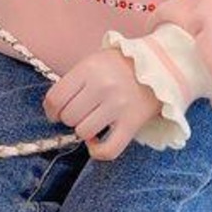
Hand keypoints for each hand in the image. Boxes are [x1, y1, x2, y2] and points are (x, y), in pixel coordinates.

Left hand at [43, 48, 161, 160]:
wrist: (161, 65)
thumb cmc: (121, 64)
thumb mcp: (94, 61)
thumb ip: (74, 80)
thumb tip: (54, 108)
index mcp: (89, 68)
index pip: (55, 98)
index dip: (51, 110)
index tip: (55, 112)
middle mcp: (102, 86)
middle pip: (69, 116)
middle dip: (69, 118)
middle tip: (80, 112)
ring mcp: (118, 106)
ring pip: (84, 132)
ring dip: (84, 131)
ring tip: (92, 121)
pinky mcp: (132, 122)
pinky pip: (108, 149)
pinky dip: (97, 150)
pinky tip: (96, 141)